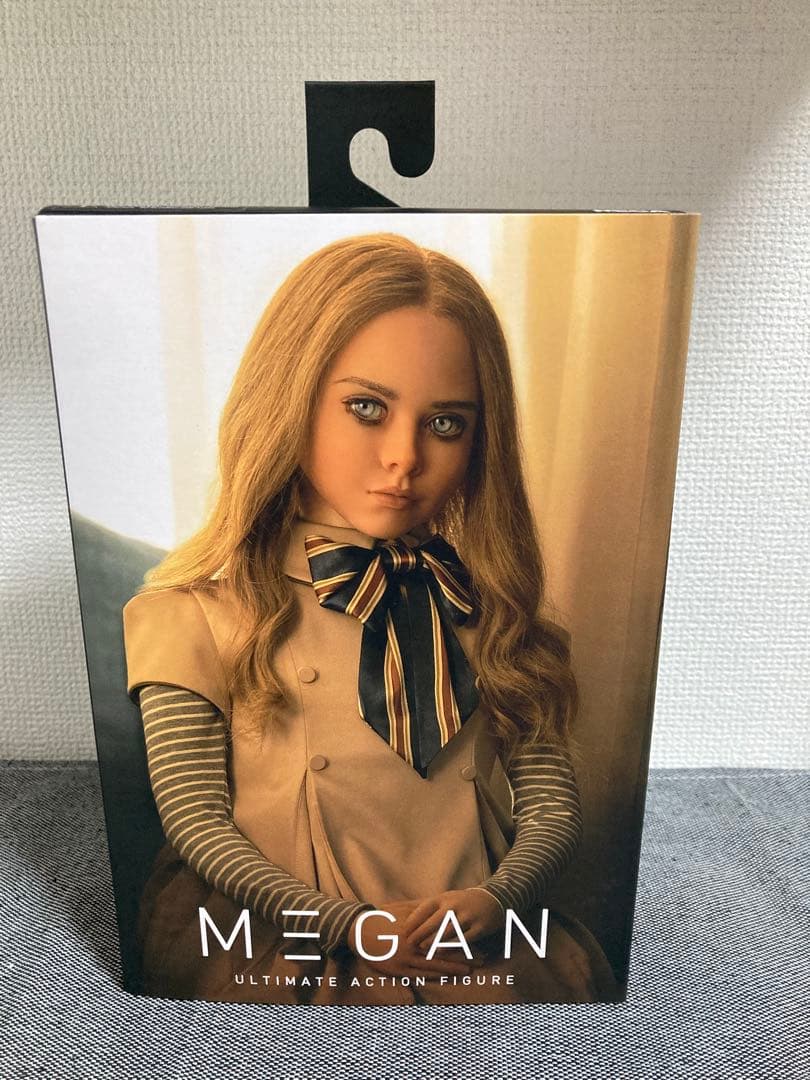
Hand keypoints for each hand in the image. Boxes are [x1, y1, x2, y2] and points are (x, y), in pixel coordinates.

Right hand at [347, 899, 482, 979]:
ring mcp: (407, 957)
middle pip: (445, 949)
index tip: (478, 938)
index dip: (462, 937)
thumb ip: (418, 911)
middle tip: (483, 958)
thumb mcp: (400, 911)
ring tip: (471, 970)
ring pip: (435, 963)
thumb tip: (434, 906)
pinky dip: (436, 976)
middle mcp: (415, 942)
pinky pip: (421, 974)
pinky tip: (448, 977)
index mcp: (417, 927)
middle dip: (465, 954)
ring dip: (454, 967)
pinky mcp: (400, 969)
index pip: (445, 933)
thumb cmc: (381, 920)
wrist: (359, 932)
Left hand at [402, 888, 503, 951]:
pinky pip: (463, 939)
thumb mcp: (445, 899)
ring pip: (448, 931)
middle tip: (409, 942)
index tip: (403, 930)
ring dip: (434, 940)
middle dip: (421, 932)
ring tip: (423, 948)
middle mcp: (455, 906)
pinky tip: (442, 951)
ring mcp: (468, 916)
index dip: (413, 919)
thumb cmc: (461, 903)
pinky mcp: (479, 927)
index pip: (425, 908)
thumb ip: (428, 908)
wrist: (492, 899)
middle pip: (435, 920)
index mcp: (444, 898)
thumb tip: (404, 917)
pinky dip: (452, 946)